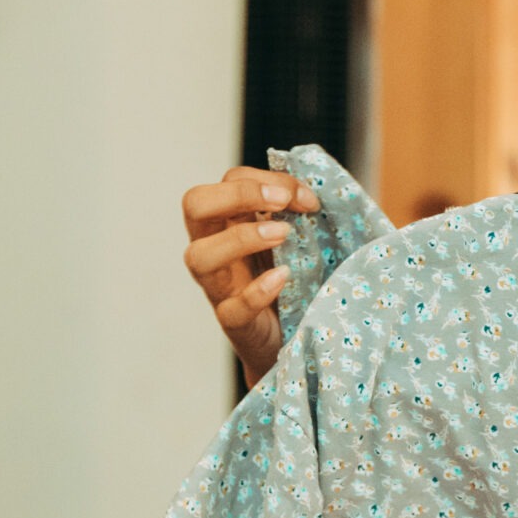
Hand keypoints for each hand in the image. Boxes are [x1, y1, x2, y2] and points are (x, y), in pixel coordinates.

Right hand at [182, 166, 318, 384]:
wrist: (297, 339)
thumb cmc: (297, 280)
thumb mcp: (299, 239)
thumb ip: (303, 213)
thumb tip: (323, 187)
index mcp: (231, 222)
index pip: (229, 179)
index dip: (266, 178)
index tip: (308, 198)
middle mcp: (216, 250)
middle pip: (195, 205)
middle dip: (237, 194)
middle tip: (280, 202)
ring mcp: (220, 287)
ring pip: (197, 256)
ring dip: (241, 238)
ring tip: (283, 235)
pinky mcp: (235, 323)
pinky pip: (230, 309)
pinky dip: (256, 291)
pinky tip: (283, 277)